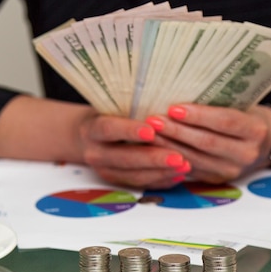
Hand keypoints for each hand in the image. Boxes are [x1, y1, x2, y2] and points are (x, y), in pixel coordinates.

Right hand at [0, 95, 190, 188]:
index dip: (130, 131)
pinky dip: (161, 180)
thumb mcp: (114, 104)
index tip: (152, 130)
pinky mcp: (117, 182)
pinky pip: (141, 184)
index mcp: (93, 128)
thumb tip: (165, 87)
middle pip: (125, 158)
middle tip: (178, 156)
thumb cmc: (108, 112)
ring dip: (161, 172)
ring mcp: (105, 170)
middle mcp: (96, 152)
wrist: (85, 136)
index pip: (110, 130)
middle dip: (154, 159)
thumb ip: (132, 102)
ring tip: (184, 166)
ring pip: (134, 176)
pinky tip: (179, 175)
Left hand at [144, 104, 270, 183]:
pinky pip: (192, 170)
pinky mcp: (218, 180)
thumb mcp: (243, 105)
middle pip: (207, 142)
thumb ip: (219, 102)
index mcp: (256, 130)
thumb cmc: (249, 117)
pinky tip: (157, 150)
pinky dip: (173, 159)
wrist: (265, 143)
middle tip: (154, 120)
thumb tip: (180, 93)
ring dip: (170, 146)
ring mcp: (233, 170)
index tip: (174, 108)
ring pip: (196, 159)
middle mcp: (247, 154)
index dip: (198, 116)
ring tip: (151, 133)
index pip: (224, 122)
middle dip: (177, 131)